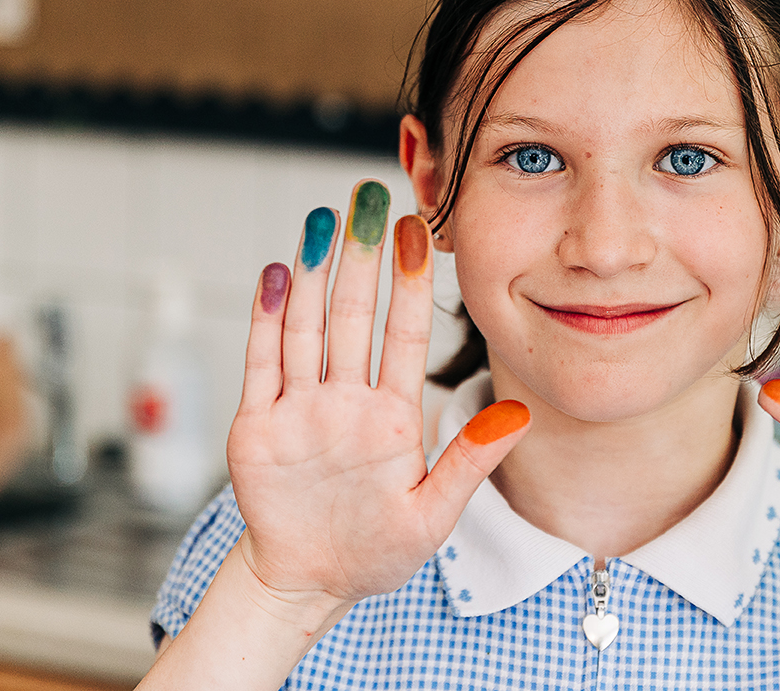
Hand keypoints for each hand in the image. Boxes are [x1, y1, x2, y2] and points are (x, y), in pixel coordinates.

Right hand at [226, 181, 529, 614]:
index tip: (417, 230)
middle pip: (353, 316)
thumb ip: (470, 460)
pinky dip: (264, 319)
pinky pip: (261, 364)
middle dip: (360, 257)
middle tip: (366, 195)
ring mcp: (301, 409)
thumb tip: (522, 414)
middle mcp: (348, 400)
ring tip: (320, 220)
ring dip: (310, 274)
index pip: (405, 335)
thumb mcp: (434, 514)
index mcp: (395, 415)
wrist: (310, 583)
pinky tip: (273, 274)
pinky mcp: (258, 426)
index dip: (411, 284)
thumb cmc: (378, 550)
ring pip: (306, 328)